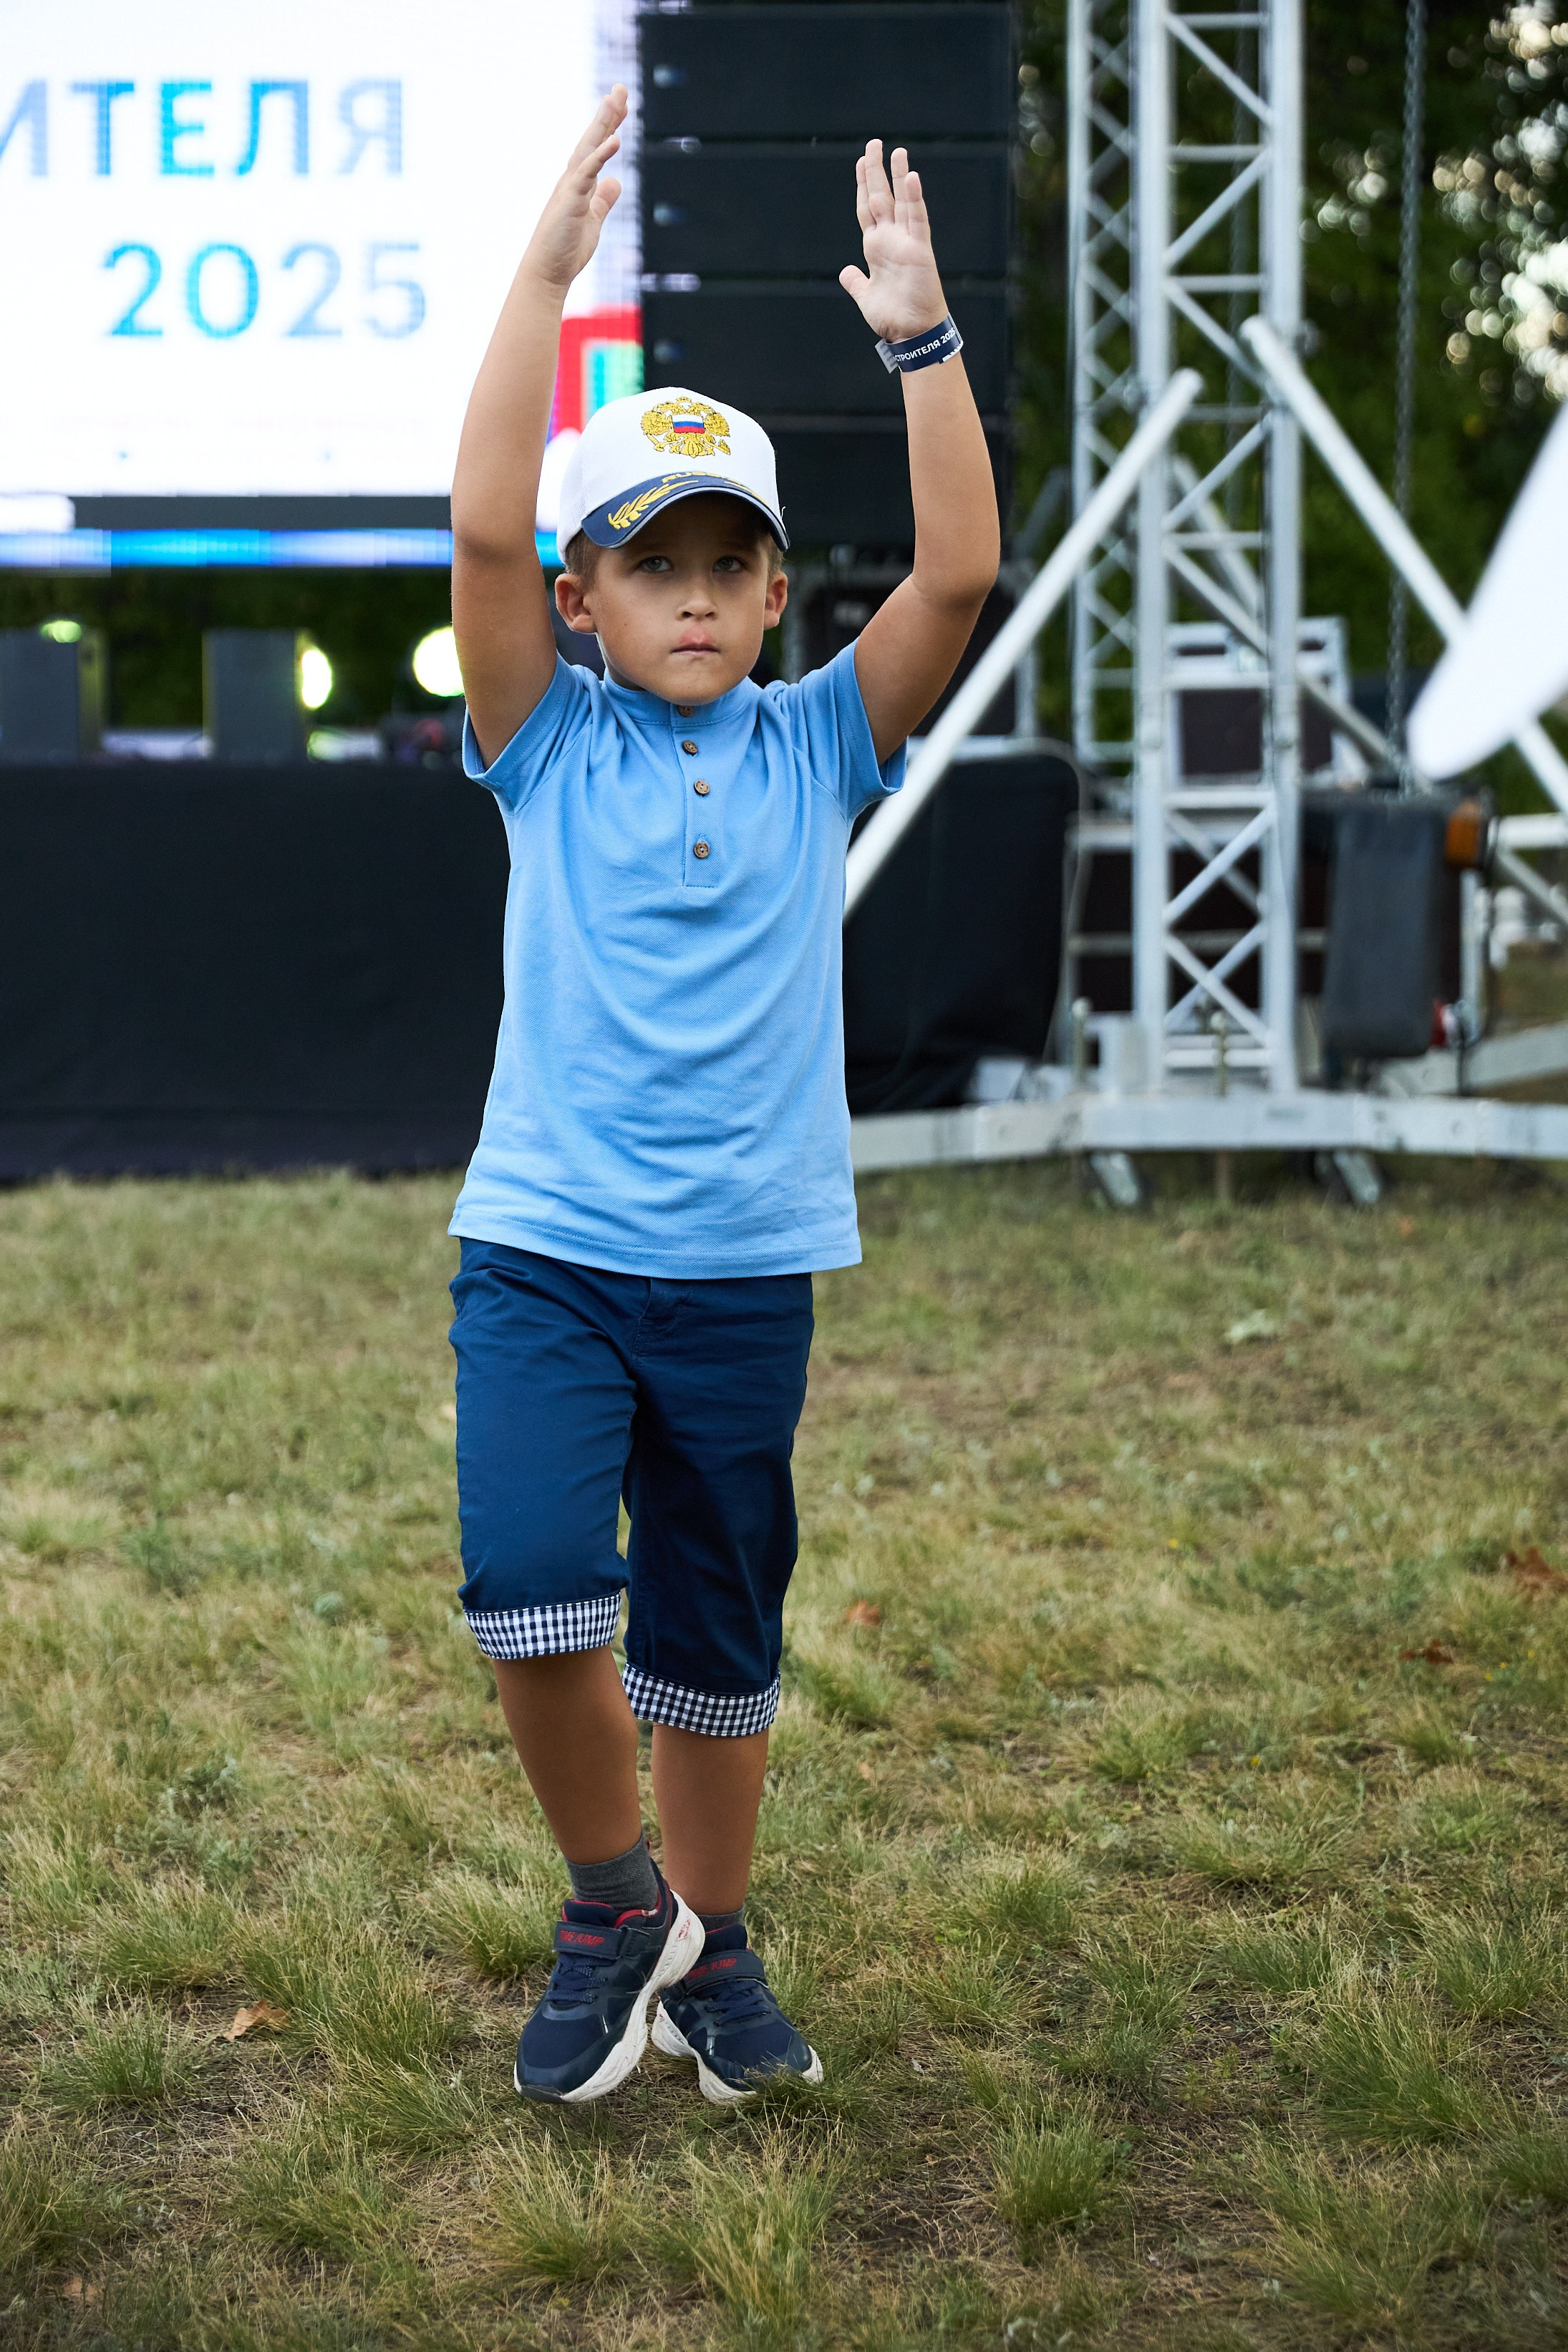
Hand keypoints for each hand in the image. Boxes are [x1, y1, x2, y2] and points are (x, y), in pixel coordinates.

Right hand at [522, 88, 626, 294]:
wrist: (547, 273)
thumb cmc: (566, 250)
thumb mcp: (593, 220)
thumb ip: (603, 200)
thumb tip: (615, 182)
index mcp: (580, 183)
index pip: (598, 148)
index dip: (610, 125)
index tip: (621, 103)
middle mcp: (573, 179)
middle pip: (592, 140)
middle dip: (607, 115)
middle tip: (621, 89)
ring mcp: (570, 189)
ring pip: (588, 149)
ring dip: (602, 125)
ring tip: (615, 101)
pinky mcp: (570, 201)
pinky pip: (586, 174)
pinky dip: (600, 157)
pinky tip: (614, 141)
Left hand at [838, 140, 947, 342]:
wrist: (912, 334)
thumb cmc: (892, 317)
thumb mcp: (865, 296)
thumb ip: (855, 282)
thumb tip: (846, 272)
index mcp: (876, 247)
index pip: (867, 209)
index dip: (862, 186)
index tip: (861, 163)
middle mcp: (891, 240)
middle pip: (881, 198)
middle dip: (876, 172)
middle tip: (873, 144)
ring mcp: (906, 243)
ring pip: (901, 202)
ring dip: (898, 176)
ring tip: (897, 151)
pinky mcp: (920, 251)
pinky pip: (918, 220)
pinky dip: (914, 199)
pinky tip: (911, 177)